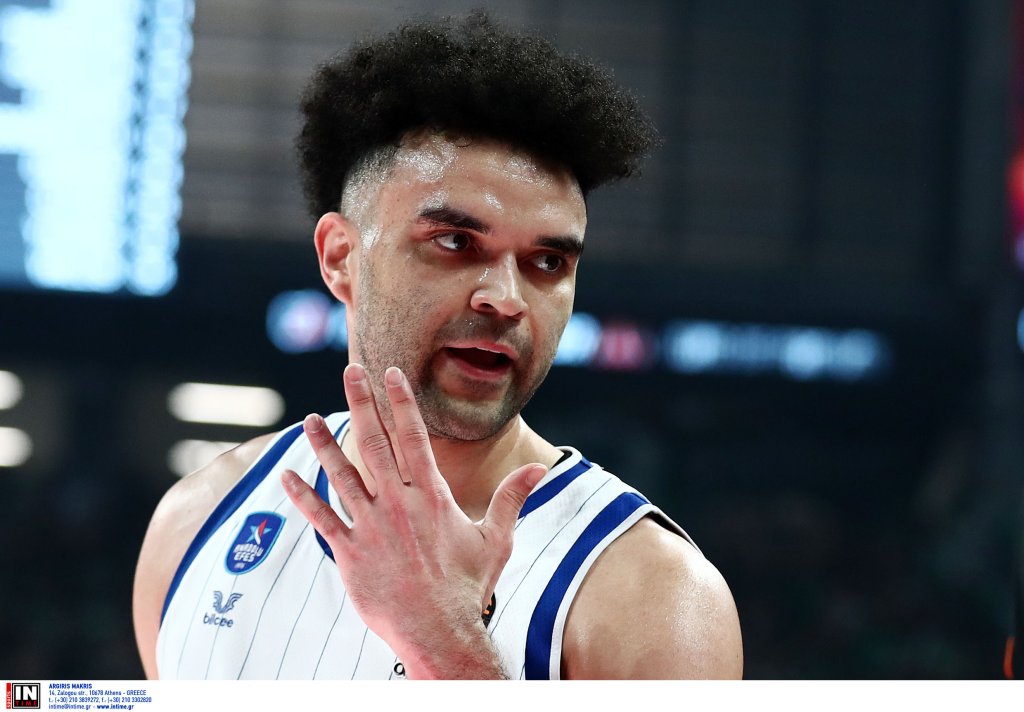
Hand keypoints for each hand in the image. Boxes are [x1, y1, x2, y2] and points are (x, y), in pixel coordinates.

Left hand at [280, 363, 545, 678]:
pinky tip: (286, 476)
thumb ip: (511, 498)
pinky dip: (303, 496)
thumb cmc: (468, 586)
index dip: (401, 401)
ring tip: (308, 419)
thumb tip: (540, 469)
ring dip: (324, 444)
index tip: (391, 373)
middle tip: (350, 371)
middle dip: (361, 402)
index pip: (414, 436)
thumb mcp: (496, 538)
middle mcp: (398, 503)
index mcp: (431, 495)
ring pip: (342, 474)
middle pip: (375, 441)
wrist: (439, 631)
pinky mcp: (350, 553)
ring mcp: (371, 526)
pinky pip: (322, 518)